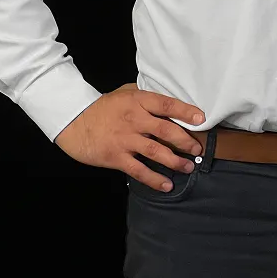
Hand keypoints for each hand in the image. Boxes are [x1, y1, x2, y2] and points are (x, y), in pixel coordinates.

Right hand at [54, 83, 205, 190]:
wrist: (75, 122)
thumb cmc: (103, 107)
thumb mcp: (125, 93)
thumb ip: (145, 97)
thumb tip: (168, 103)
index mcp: (138, 101)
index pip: (167, 105)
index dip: (186, 112)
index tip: (201, 119)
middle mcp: (135, 120)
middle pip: (166, 130)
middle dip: (185, 141)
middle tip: (197, 149)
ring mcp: (126, 140)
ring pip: (156, 152)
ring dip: (175, 161)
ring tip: (188, 167)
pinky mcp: (117, 158)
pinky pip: (139, 170)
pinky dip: (154, 179)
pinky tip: (167, 185)